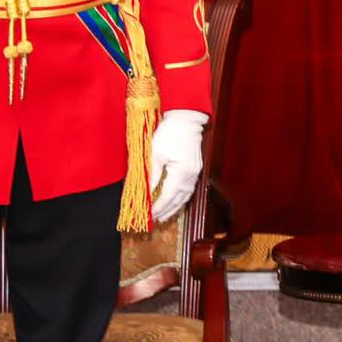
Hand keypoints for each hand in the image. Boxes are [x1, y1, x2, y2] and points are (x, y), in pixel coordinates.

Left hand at [149, 108, 207, 222]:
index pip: (167, 196)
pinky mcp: (195, 169)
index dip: (158, 207)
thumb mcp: (155, 155)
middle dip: (167, 210)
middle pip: (179, 199)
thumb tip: (146, 192)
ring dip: (175, 206)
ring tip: (165, 215)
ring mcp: (195, 173)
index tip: (149, 215)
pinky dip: (181, 198)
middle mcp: (191, 176)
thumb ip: (152, 175)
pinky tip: (175, 200)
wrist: (186, 121)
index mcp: (181, 173)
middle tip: (156, 219)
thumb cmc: (169, 134)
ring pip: (186, 196)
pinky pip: (188, 189)